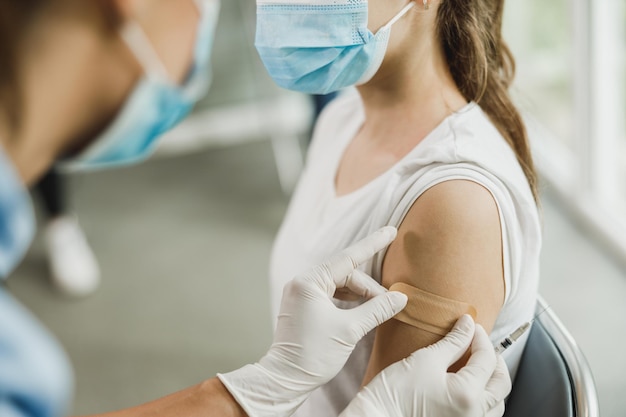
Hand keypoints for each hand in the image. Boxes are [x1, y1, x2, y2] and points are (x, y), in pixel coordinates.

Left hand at [217, 227, 407, 416]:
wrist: (286, 379)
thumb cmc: (314, 355)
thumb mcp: (350, 329)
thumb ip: (377, 309)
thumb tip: (400, 298)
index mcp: (309, 282)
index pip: (348, 258)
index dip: (373, 244)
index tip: (391, 230)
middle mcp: (302, 283)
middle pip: (345, 274)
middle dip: (369, 287)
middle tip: (390, 302)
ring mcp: (301, 294)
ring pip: (339, 284)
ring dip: (360, 293)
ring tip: (378, 305)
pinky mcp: (303, 306)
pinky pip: (330, 293)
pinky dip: (348, 299)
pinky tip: (362, 308)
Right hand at [341, 315, 511, 416]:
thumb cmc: (395, 393)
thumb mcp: (426, 360)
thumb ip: (453, 342)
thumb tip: (467, 324)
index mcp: (468, 395)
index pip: (486, 359)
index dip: (480, 337)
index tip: (470, 325)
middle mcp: (475, 415)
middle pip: (500, 383)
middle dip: (494, 359)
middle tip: (480, 342)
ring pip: (495, 403)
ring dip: (492, 381)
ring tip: (478, 364)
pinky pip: (483, 414)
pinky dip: (483, 398)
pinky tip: (469, 386)